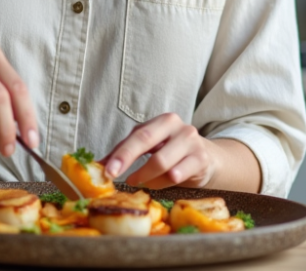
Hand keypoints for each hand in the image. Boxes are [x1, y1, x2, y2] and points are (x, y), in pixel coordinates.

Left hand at [101, 113, 217, 189]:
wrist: (208, 159)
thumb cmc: (173, 152)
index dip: (121, 152)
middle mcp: (179, 127)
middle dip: (127, 160)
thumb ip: (126, 152)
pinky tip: (156, 184)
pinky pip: (176, 175)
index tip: (107, 169)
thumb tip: (97, 164)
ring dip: (145, 177)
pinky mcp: (201, 160)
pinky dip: (162, 183)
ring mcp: (192, 143)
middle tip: (114, 176)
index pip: (138, 134)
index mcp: (163, 121)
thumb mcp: (151, 146)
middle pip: (148, 142)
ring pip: (162, 163)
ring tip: (138, 181)